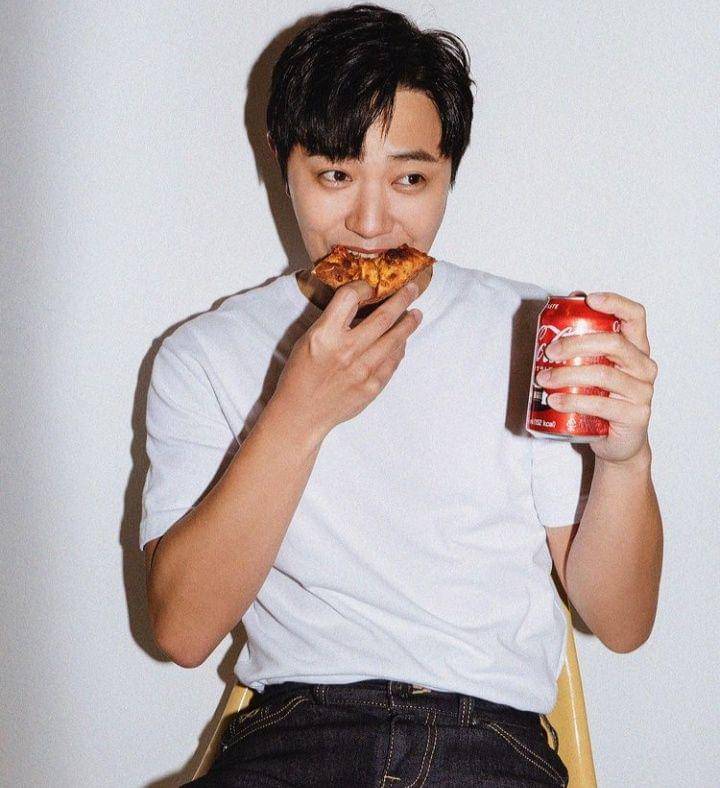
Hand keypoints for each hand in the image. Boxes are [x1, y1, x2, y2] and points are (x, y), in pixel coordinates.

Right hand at [272, 278, 422, 440]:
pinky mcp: (372, 386)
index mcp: (325, 335)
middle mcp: (346, 350)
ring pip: (395, 339)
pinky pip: (393, 361)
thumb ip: (333, 322)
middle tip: (412, 289)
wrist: (301, 414)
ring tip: (416, 314)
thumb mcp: (307, 340)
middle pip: (383, 316)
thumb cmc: (300, 375)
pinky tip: (402, 342)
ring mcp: (362, 370)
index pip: (349, 297)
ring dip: (408, 324)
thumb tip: (362, 304)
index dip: (363, 287)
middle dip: (402, 299)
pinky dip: (400, 348)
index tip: (372, 286)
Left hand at [536, 292, 657, 464]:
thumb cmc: (604, 400)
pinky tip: (555, 400)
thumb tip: (567, 307)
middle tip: (550, 351)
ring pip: (603, 374)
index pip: (635, 316)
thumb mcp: (595, 369)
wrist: (620, 442)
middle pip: (614, 343)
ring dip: (567, 374)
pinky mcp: (636, 415)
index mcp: (636, 348)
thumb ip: (585, 344)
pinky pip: (601, 404)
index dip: (615, 303)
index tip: (590, 299)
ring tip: (544, 379)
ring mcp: (643, 391)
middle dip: (576, 344)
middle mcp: (644, 366)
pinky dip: (573, 401)